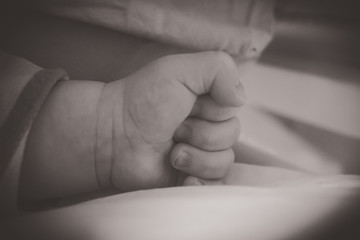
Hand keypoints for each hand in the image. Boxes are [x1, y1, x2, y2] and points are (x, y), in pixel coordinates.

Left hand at [98, 51, 245, 190]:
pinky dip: (200, 181)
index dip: (212, 108)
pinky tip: (183, 175)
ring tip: (171, 151)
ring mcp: (201, 152)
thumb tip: (241, 98)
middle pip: (231, 134)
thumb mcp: (179, 71)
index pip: (234, 106)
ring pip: (224, 161)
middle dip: (201, 132)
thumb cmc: (142, 100)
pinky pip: (215, 185)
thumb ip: (219, 69)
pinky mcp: (192, 176)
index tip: (186, 104)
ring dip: (196, 156)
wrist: (112, 136)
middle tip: (173, 128)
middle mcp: (207, 124)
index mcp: (208, 99)